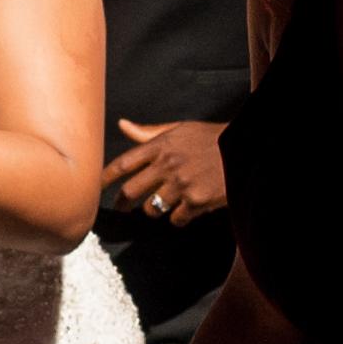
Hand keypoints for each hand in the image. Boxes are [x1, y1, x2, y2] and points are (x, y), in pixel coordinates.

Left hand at [103, 116, 229, 222]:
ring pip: (152, 208)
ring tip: (164, 203)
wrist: (245, 149)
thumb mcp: (180, 129)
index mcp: (161, 146)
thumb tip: (122, 125)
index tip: (96, 188)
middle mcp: (168, 165)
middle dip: (122, 203)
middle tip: (121, 208)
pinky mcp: (197, 201)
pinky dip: (178, 217)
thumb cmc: (210, 139)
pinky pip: (176, 218)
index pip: (123, 163)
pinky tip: (187, 209)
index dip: (105, 178)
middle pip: (131, 191)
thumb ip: (149, 133)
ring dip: (154, 209)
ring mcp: (182, 184)